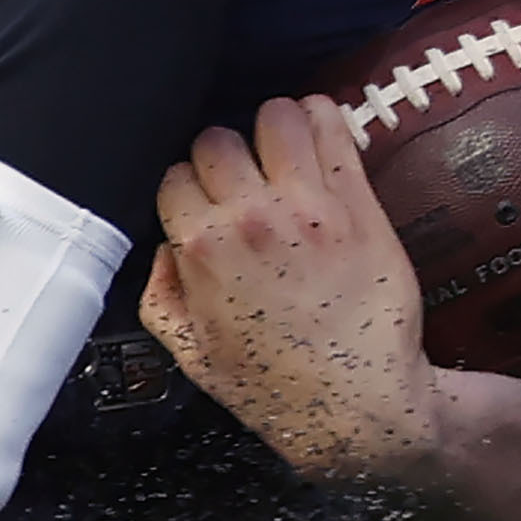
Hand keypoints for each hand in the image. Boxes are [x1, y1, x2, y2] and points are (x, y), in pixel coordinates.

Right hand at [141, 96, 442, 481]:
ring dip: (273, 127)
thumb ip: (161, 295)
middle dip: (224, 155)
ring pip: (274, 114)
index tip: (205, 201)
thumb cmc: (276, 386)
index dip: (189, 188)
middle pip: (217, 137)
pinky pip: (332, 126)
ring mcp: (307, 205)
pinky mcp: (357, 202)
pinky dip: (321, 116)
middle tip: (243, 179)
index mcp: (201, 250)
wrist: (359, 406)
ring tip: (282, 149)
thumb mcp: (192, 355)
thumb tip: (165, 248)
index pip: (174, 176)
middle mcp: (250, 218)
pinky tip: (317, 130)